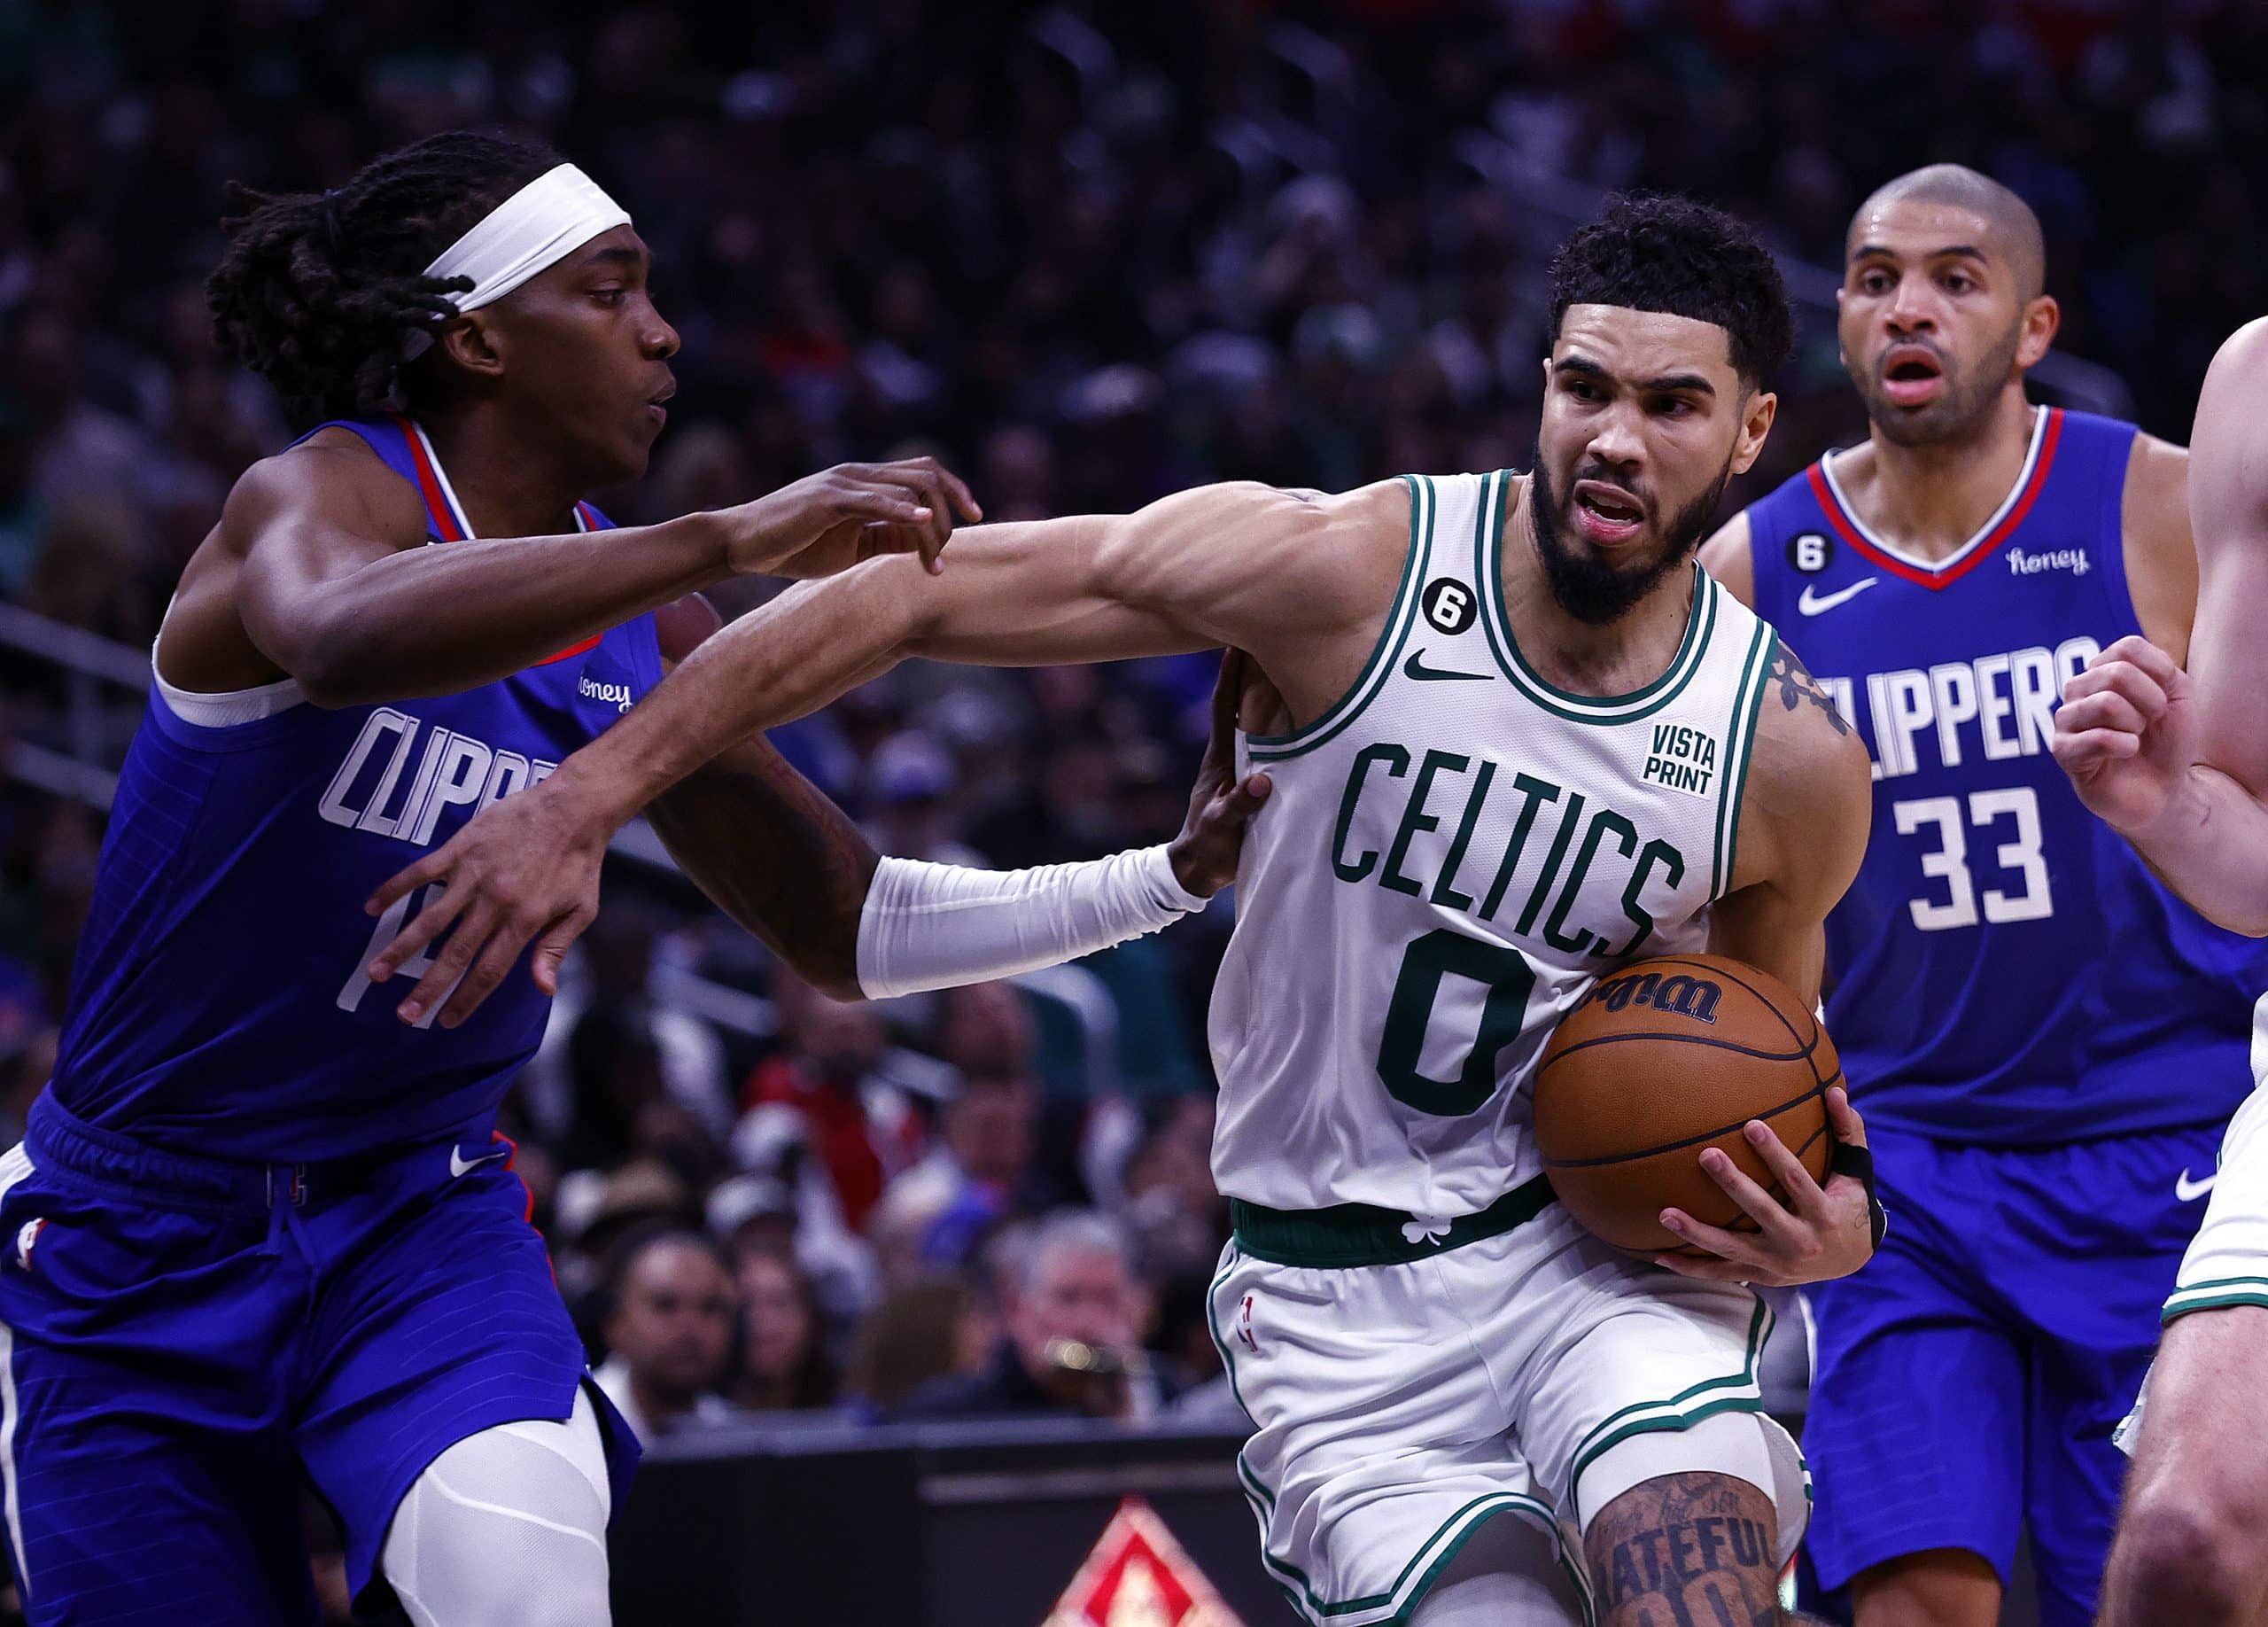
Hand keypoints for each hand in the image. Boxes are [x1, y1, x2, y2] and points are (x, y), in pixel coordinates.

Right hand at [359, 767, 618, 1027]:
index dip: (467, 999)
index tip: (446, 1021)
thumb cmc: (580, 862)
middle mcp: (496, 902)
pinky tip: (371, 907)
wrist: (575, 807)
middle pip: (455, 954)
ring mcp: (474, 874)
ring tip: (376, 973)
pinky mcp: (461, 848)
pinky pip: (421, 872)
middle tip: (404, 1015)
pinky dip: (394, 889)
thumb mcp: (581, 911)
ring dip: (400, 947)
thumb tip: (543, 989)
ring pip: (430, 919)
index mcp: (526, 921)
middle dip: (427, 988)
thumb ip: (556, 949)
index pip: (490, 971)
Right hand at [723, 457, 981, 579]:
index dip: (956, 491)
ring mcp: (843, 483)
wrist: (742, 545)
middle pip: (927, 475)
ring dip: (931, 527)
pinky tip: (920, 524)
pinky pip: (873, 499)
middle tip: (946, 555)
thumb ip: (887, 538)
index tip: (974, 519)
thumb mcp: (852, 547)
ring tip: (934, 562)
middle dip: (951, 512)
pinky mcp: (826, 499)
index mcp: (865, 482)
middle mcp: (858, 474)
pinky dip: (902, 510)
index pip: (924, 471)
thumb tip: (923, 542)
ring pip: (908, 487)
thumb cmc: (794, 546)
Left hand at [1167, 649, 1272, 897]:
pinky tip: (1296, 711)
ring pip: (1254, 718)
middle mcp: (1230, 753)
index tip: (1236, 637)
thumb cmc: (1208, 847)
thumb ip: (1240, 804)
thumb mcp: (1221, 826)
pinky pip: (1267, 741)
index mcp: (1221, 757)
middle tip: (1266, 632)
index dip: (1230, 673)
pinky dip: (1277, 722)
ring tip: (1285, 660)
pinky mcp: (1249, 777)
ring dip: (1266, 691)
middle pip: (1240, 701)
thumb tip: (1263, 780)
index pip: (1225, 706)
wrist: (1197, 869)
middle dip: (1251, 668)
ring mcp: (1239, 764)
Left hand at [1653, 1087, 1874, 1287]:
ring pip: (1732, 1248)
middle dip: (1733, 1183)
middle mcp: (1800, 1242)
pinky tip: (1659, 1254)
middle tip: (1707, 1155)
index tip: (1751, 1124)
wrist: (1853, 1260)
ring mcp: (1778, 1263)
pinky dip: (1691, 1267)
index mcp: (1824, 1214)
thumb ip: (1848, 1132)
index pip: (1797, 1179)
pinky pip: (1722, 1273)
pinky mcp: (1762, 1275)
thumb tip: (1835, 1091)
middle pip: (1761, 1210)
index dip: (1775, 1153)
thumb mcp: (1857, 1173)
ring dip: (1697, 1233)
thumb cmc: (1849, 1204)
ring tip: (1664, 1214)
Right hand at [2053, 634, 2195, 835]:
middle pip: (2117, 673)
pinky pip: (2099, 738)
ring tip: (2134, 738)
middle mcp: (2079, 689)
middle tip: (2150, 724)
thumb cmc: (2166, 742)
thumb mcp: (2178, 698)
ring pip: (2107, 703)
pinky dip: (2126, 747)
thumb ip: (2162, 669)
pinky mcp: (2063, 750)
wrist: (2164, 789)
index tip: (2164, 700)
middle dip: (2151, 702)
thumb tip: (2124, 667)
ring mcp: (2067, 718)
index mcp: (2104, 670)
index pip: (2128, 647)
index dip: (2160, 673)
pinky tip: (2125, 754)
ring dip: (2136, 726)